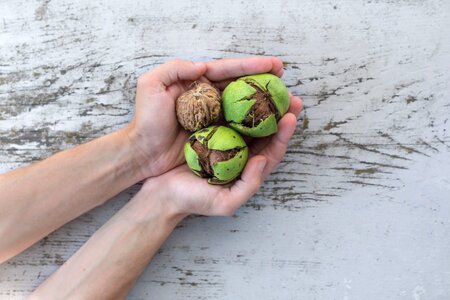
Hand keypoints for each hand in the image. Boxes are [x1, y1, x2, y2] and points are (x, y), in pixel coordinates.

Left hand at [125, 57, 286, 177]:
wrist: (141, 154)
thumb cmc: (145, 121)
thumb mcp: (151, 85)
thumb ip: (176, 69)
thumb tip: (204, 68)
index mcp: (203, 89)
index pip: (232, 74)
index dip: (254, 68)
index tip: (276, 65)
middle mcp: (215, 107)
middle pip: (248, 97)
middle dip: (271, 94)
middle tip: (291, 92)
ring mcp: (219, 128)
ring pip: (251, 120)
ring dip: (273, 118)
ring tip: (292, 114)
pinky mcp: (219, 148)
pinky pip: (245, 142)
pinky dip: (261, 138)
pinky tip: (275, 135)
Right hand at [140, 94, 302, 216]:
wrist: (162, 194)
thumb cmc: (193, 200)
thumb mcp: (225, 202)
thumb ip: (248, 185)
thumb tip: (262, 159)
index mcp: (247, 167)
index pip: (272, 149)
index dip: (284, 133)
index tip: (291, 117)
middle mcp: (239, 151)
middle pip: (264, 130)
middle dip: (279, 112)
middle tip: (291, 95)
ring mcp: (224, 139)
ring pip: (246, 118)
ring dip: (259, 103)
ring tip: (271, 85)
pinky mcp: (207, 130)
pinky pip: (223, 114)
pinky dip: (233, 102)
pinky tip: (238, 88)